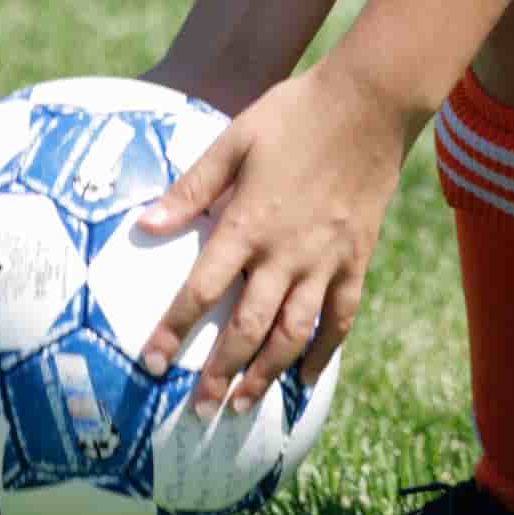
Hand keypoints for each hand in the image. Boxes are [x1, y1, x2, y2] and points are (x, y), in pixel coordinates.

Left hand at [138, 62, 408, 412]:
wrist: (368, 104)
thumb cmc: (293, 114)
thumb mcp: (233, 141)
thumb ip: (190, 189)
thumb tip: (145, 225)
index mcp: (247, 223)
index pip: (202, 289)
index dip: (174, 329)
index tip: (152, 361)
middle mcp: (285, 253)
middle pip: (247, 328)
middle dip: (219, 373)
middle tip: (198, 410)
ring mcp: (325, 260)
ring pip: (292, 334)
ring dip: (266, 375)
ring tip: (242, 406)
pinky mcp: (355, 259)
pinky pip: (340, 317)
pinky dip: (322, 351)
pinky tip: (306, 376)